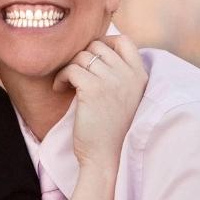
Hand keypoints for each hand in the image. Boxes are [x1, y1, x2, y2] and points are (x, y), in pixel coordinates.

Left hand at [52, 35, 147, 168]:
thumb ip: (119, 75)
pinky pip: (71, 69)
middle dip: (82, 57)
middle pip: (98, 46)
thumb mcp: (126, 98)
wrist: (106, 157)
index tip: (91, 58)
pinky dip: (61, 77)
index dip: (105, 42)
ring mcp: (112, 80)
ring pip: (82, 56)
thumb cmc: (111, 130)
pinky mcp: (93, 89)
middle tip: (74, 74)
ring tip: (66, 84)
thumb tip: (96, 50)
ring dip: (70, 68)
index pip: (125, 41)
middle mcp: (128, 75)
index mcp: (140, 76)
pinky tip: (59, 89)